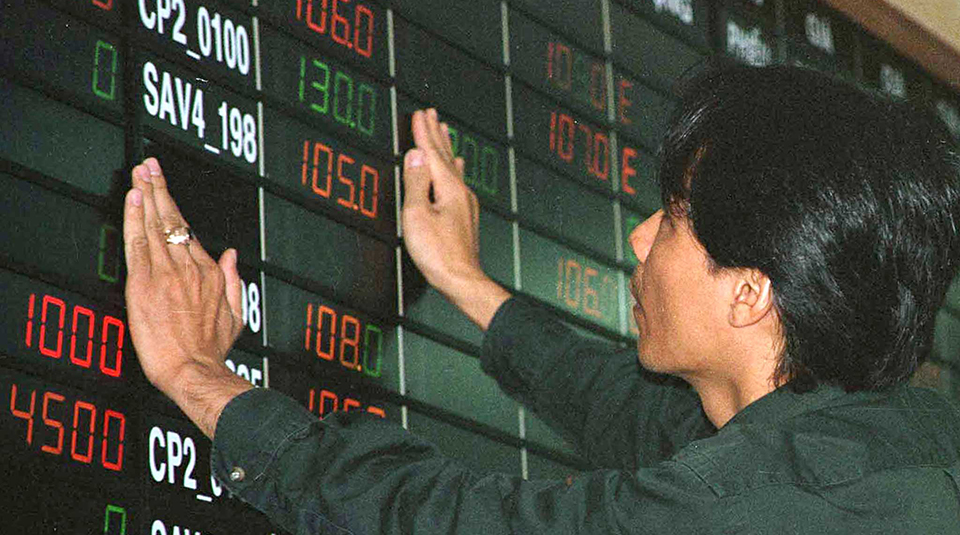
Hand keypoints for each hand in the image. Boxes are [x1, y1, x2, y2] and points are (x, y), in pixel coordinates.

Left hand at [123, 157, 251, 436]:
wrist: (192, 369)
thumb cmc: (211, 349)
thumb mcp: (235, 314)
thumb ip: (234, 280)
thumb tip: (233, 255)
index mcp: (210, 272)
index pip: (187, 232)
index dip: (173, 206)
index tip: (164, 188)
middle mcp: (187, 267)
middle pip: (170, 220)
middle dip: (158, 188)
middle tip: (149, 165)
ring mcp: (165, 274)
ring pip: (153, 226)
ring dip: (145, 195)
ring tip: (139, 173)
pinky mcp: (144, 285)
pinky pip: (137, 244)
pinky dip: (135, 218)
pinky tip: (132, 199)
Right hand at [401, 109, 510, 328]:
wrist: (461, 280)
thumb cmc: (439, 254)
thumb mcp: (417, 215)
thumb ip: (415, 182)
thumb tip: (414, 156)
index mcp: (448, 188)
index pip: (431, 152)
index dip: (423, 132)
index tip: (419, 114)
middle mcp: (460, 192)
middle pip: (446, 156)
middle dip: (437, 134)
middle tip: (433, 115)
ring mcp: (465, 205)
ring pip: (454, 167)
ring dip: (446, 148)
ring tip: (445, 132)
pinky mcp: (465, 217)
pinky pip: (458, 182)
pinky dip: (455, 168)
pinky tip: (459, 168)